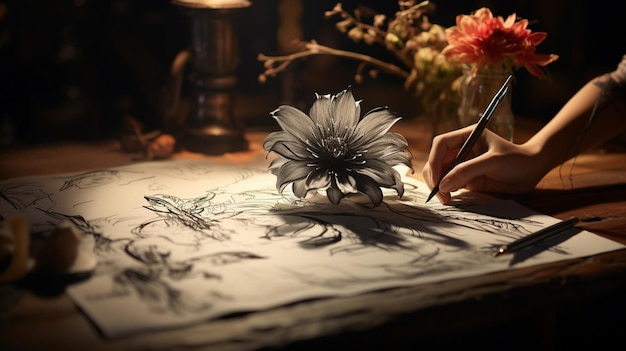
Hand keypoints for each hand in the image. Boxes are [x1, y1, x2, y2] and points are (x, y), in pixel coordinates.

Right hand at [422, 125, 544, 203]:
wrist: (532, 171)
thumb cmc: (517, 159)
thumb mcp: (493, 162)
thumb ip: (467, 171)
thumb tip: (443, 185)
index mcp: (466, 136)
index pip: (441, 144)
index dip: (435, 160)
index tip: (437, 178)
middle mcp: (461, 150)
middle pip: (436, 160)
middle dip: (435, 176)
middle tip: (440, 193)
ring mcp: (463, 165)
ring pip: (440, 174)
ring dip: (439, 186)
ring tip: (446, 199)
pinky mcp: (466, 179)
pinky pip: (450, 185)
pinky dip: (446, 192)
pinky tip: (450, 199)